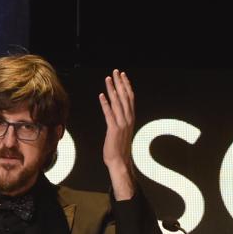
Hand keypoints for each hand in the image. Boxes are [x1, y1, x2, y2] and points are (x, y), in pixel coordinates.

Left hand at [99, 69, 136, 199]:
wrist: (119, 162)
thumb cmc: (119, 147)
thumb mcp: (122, 130)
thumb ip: (121, 119)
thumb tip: (117, 110)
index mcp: (130, 118)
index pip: (130, 98)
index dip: (126, 85)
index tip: (123, 75)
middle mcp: (128, 119)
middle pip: (125, 97)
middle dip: (120, 83)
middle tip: (116, 71)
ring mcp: (121, 124)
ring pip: (117, 103)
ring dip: (112, 90)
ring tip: (108, 79)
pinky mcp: (113, 129)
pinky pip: (109, 114)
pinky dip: (105, 104)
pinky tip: (102, 95)